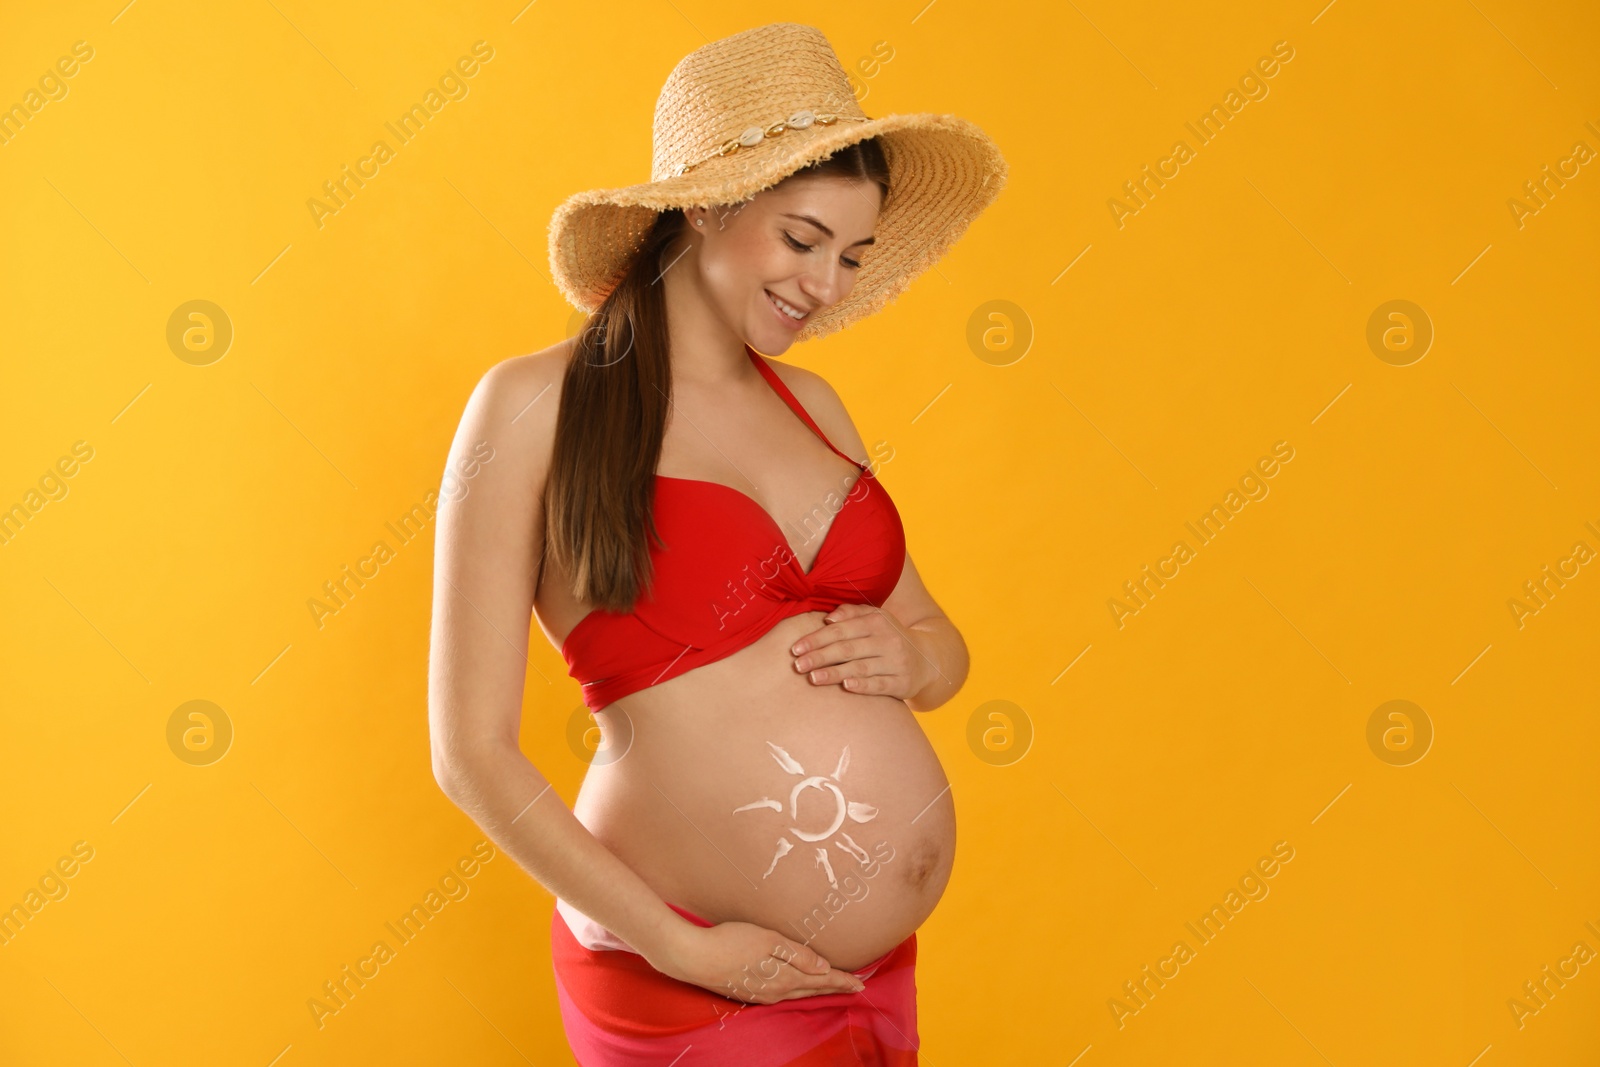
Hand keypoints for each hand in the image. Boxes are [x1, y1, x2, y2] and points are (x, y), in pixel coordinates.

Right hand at [647, 919, 865, 1002]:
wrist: (693, 957)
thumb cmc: (730, 942)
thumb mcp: (767, 940)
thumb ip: (796, 954)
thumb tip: (823, 966)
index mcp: (784, 977)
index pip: (821, 979)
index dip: (842, 980)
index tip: (861, 983)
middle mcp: (776, 990)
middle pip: (813, 990)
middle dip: (835, 987)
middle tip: (856, 988)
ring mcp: (762, 994)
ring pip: (798, 994)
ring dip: (818, 991)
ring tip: (832, 987)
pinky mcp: (749, 992)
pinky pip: (783, 994)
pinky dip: (799, 991)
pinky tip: (798, 988)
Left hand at [790, 603, 928, 699]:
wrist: (928, 659)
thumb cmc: (890, 638)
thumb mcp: (875, 619)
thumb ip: (851, 614)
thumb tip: (828, 618)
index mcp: (877, 622)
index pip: (841, 630)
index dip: (817, 639)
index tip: (796, 649)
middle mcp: (888, 640)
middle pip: (847, 649)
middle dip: (820, 657)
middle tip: (798, 666)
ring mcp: (896, 662)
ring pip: (860, 667)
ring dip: (835, 673)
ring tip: (813, 678)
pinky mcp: (903, 682)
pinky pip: (880, 684)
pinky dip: (863, 685)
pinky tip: (846, 686)